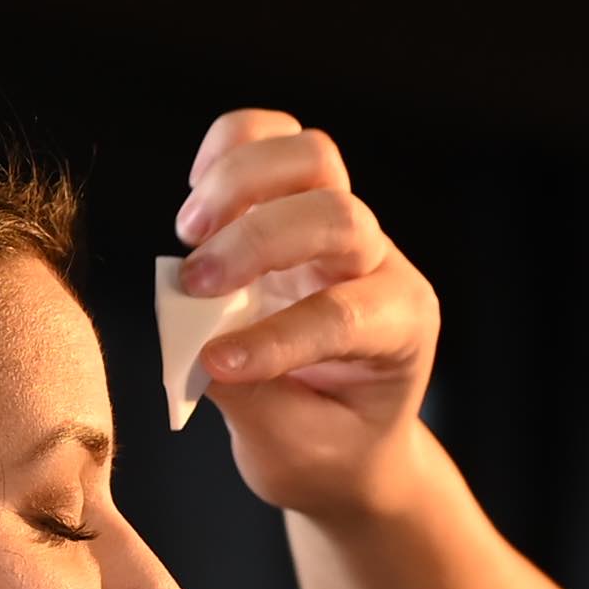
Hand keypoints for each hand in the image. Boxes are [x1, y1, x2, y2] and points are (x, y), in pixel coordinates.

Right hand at [171, 110, 443, 520]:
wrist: (345, 435)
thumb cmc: (326, 446)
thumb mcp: (293, 450)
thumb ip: (248, 395)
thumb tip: (193, 338)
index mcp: (400, 330)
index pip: (343, 314)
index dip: (274, 337)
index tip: (212, 364)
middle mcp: (380, 266)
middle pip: (338, 214)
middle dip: (256, 241)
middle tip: (192, 285)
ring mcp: (342, 228)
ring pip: (313, 158)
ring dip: (240, 182)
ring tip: (188, 231)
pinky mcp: (298, 204)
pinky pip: (276, 138)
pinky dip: (231, 147)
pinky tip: (197, 193)